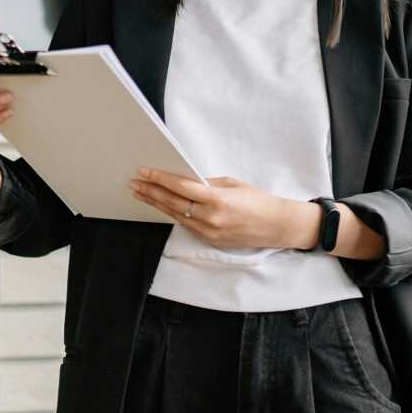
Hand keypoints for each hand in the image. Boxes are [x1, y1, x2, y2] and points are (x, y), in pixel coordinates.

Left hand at [129, 168, 317, 248]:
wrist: (276, 226)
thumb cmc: (258, 200)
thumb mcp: (233, 184)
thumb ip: (207, 183)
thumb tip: (186, 180)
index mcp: (216, 199)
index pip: (180, 187)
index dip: (160, 179)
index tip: (144, 172)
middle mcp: (210, 218)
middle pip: (172, 203)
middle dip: (151, 192)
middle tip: (135, 183)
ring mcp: (209, 232)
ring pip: (176, 215)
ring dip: (157, 204)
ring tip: (142, 194)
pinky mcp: (210, 240)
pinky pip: (186, 225)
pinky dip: (173, 214)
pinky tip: (163, 206)